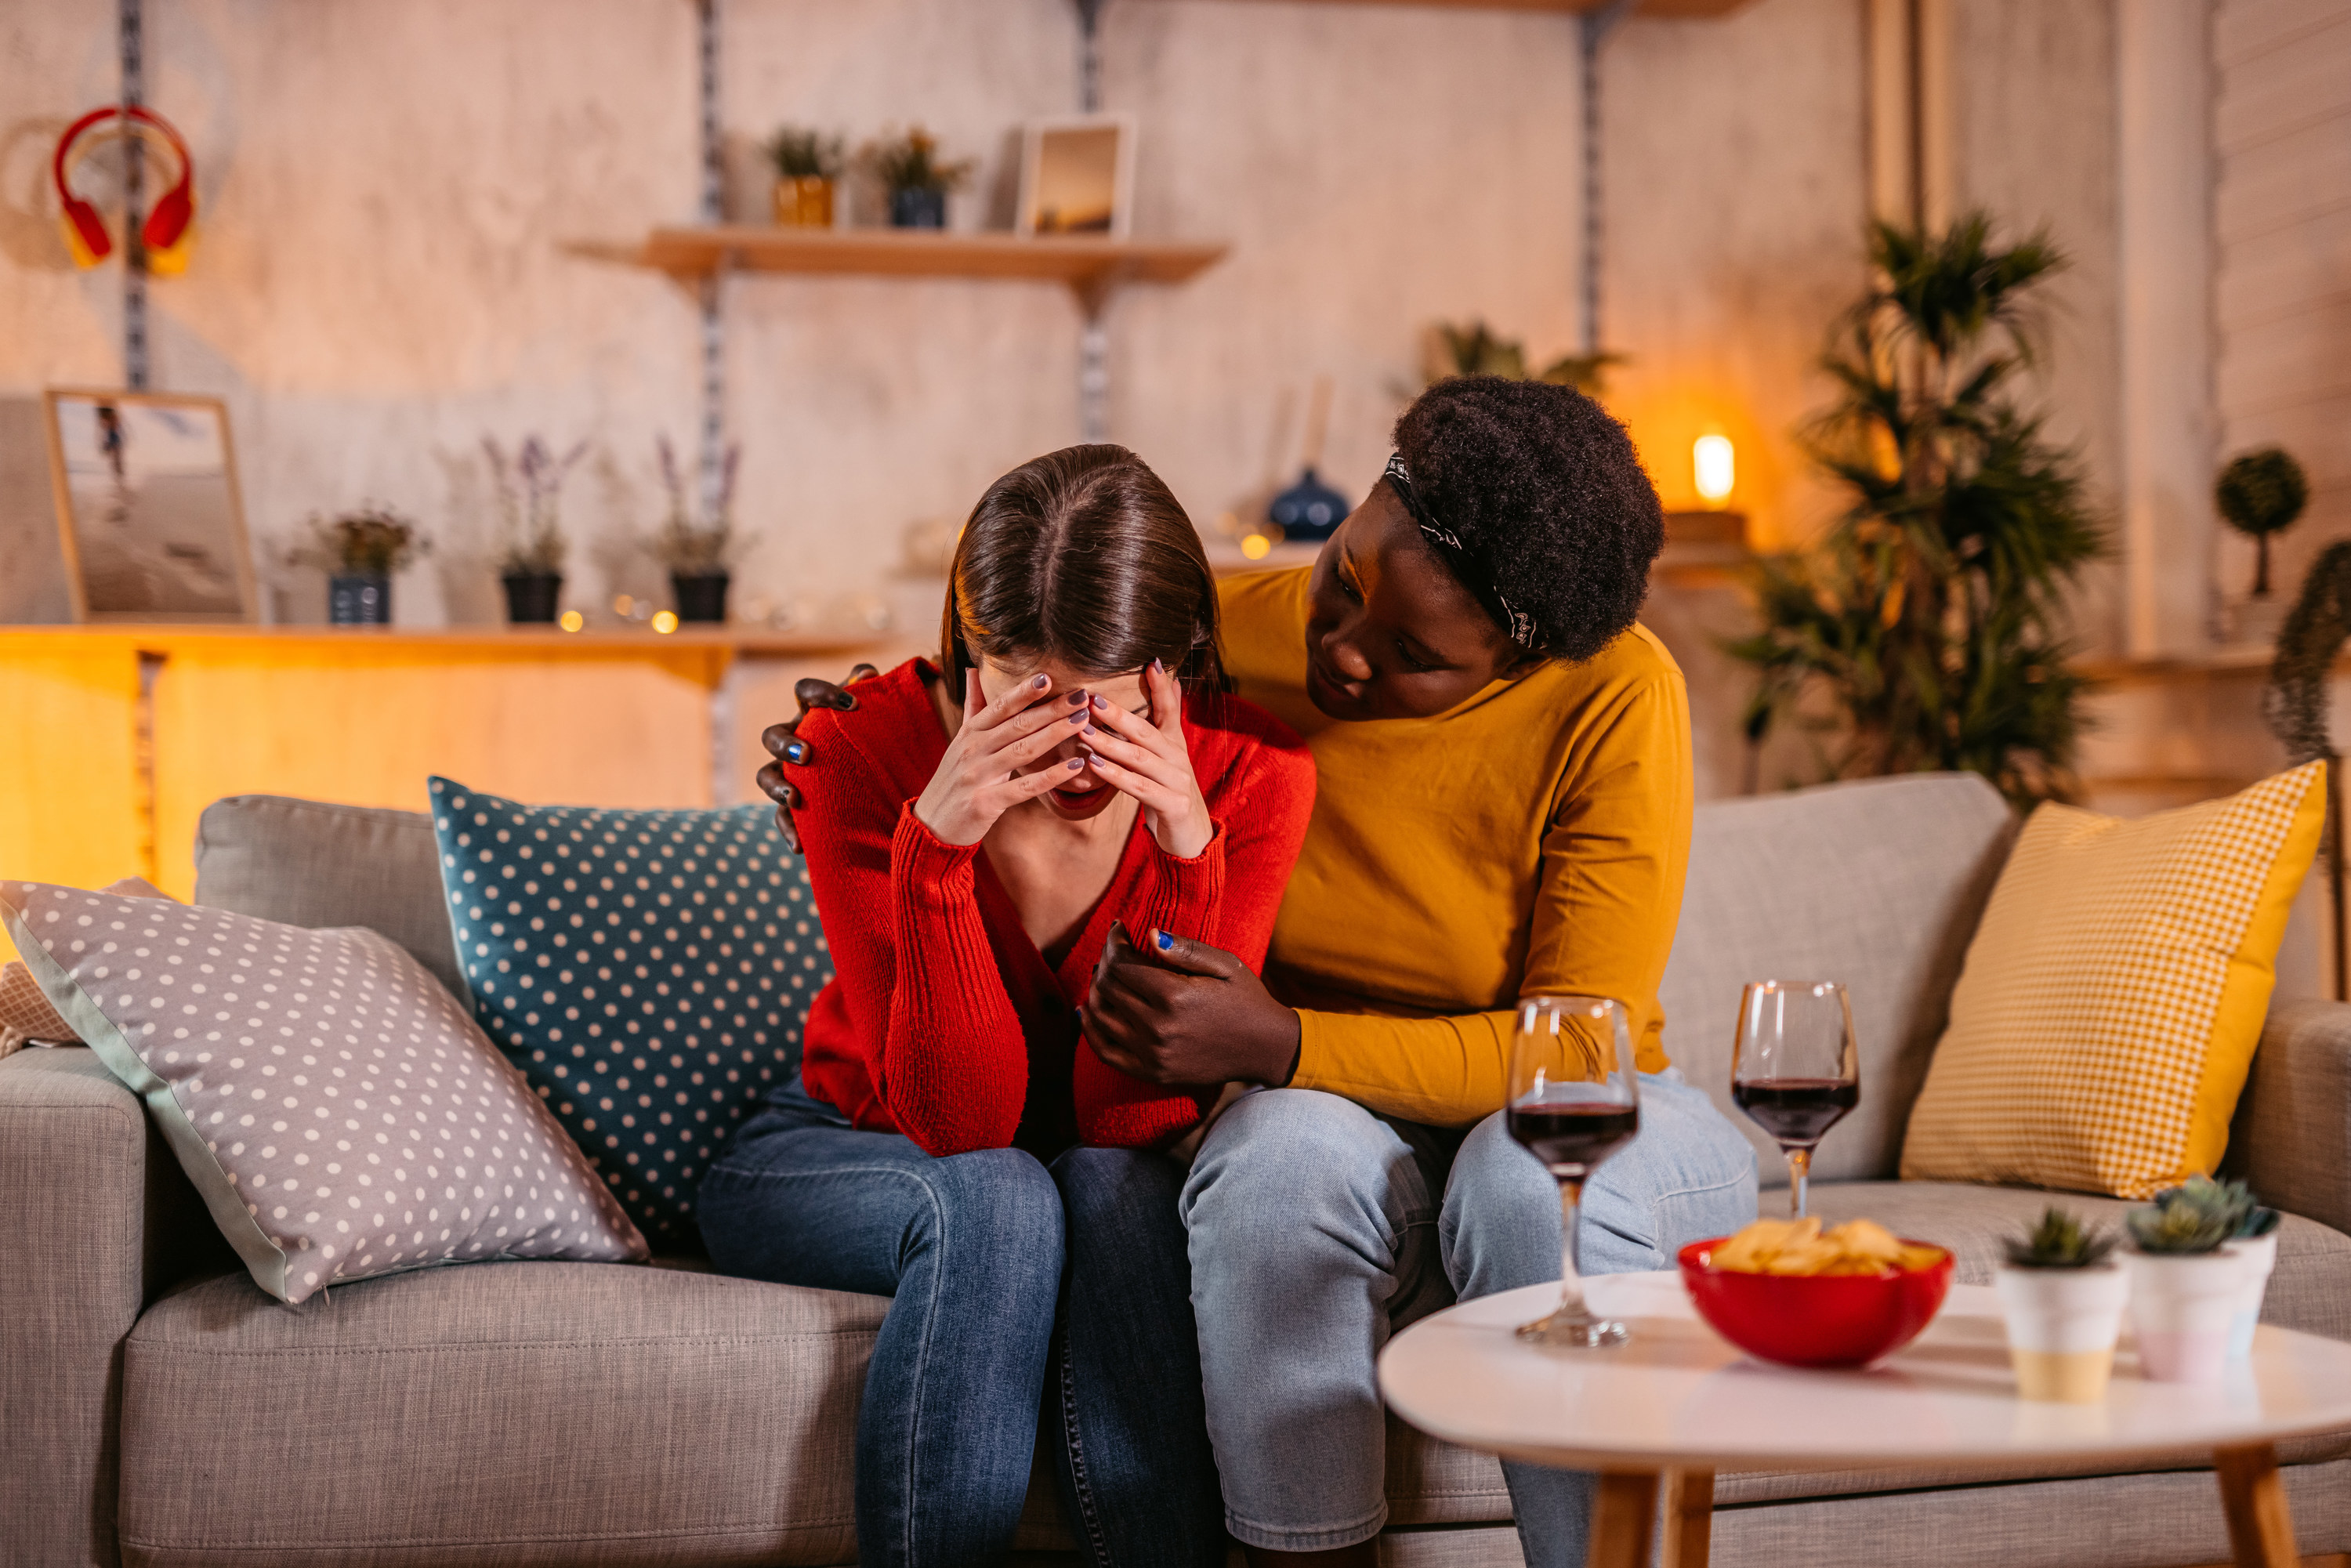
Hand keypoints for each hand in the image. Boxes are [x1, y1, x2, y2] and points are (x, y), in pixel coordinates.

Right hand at [757, 664, 876, 851]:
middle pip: (773, 735)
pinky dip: (788, 830)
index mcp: (816, 712)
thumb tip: (868, 673)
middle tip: (807, 755)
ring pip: (766, 775)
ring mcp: (791, 774)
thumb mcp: (886, 716)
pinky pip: (783, 818)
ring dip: (777, 785)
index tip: (851, 705)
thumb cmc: (885, 739)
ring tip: (794, 797)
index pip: (804, 691)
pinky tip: (799, 845)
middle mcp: (797, 739)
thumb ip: (879, 692)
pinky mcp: (797, 807)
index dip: (820, 692)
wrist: (895, 781)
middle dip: (786, 744)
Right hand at [914, 670, 1095, 846]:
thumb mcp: (960, 740)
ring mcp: (979, 776)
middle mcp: (973, 750)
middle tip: (1082, 696)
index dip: (1023, 691)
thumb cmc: (953, 779)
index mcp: (970, 733)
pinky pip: (1024, 787)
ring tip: (1083, 722)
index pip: (999, 706)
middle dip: (1051, 709)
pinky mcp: (986, 803)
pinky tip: (1075, 766)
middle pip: (1017, 725)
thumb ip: (973, 706)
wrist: (931, 825)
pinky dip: (1051, 776)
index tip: (1049, 676)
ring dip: (1055, 734)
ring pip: (1023, 751)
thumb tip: (973, 669)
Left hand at [1077, 660, 1213, 858]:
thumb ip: (1166, 720)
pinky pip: (1140, 788)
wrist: (1192, 837)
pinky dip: (1116, 775)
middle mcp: (1179, 758)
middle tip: (1091, 699)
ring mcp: (1179, 782)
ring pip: (1140, 758)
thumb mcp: (1169, 756)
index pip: (1170, 709)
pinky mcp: (1174, 805)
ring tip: (1083, 731)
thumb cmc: (1172, 792)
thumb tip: (1172, 680)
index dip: (1161, 687)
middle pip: (1146, 732)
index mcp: (1176, 744)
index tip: (1150, 662)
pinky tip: (1094, 765)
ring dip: (1109, 743)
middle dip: (1118, 714)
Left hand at [1083, 921, 1301, 1086]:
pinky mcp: (1151, 1072)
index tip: (1118, 929)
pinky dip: (1090, 1030)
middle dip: (1105, 961)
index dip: (1114, 942)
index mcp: (1175, 996)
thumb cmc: (1246, 1000)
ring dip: (1095, 989)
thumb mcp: (1225, 965)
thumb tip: (1148, 935)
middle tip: (1113, 949)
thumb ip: (1185, 950)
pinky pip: (1105, 1051)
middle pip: (1109, 987)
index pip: (1123, 964)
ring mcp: (1152, 1054)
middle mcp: (1158, 1028)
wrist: (1265, 1048)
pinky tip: (1088, 1011)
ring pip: (1101, 1015)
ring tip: (1103, 973)